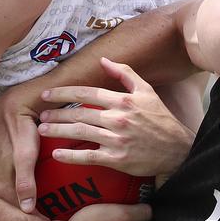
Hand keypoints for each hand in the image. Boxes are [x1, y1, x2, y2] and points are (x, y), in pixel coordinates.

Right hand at [0, 87, 42, 212]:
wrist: (12, 105)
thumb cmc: (22, 128)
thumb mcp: (25, 153)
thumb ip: (25, 180)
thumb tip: (26, 208)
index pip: (9, 216)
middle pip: (5, 212)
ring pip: (3, 204)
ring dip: (16, 216)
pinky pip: (3, 192)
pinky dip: (14, 203)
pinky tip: (26, 209)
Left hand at [37, 57, 193, 178]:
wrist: (178, 150)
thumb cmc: (161, 120)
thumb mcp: (147, 91)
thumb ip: (125, 74)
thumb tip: (103, 60)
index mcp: (123, 101)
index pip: (87, 93)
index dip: (63, 92)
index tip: (46, 94)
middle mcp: (118, 119)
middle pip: (79, 113)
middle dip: (57, 113)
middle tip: (41, 115)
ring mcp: (116, 140)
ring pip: (80, 133)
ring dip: (58, 131)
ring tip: (42, 130)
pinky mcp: (117, 160)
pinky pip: (88, 157)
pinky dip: (71, 156)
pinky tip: (57, 154)